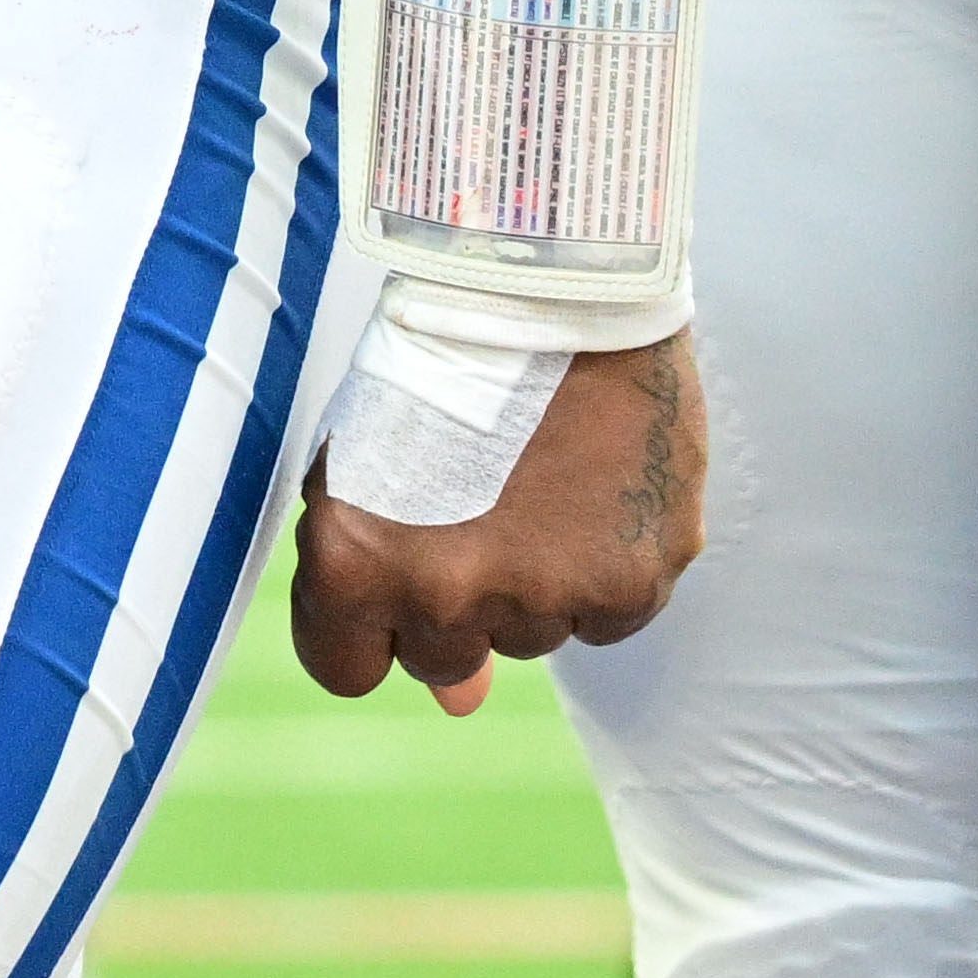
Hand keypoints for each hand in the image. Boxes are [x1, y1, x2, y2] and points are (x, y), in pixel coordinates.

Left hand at [287, 331, 702, 704]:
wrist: (550, 272)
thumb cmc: (442, 359)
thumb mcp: (377, 465)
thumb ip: (390, 592)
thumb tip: (462, 705)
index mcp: (357, 563)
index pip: (346, 668)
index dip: (370, 619)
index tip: (397, 565)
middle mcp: (446, 595)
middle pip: (444, 655)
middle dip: (455, 594)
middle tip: (479, 495)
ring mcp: (544, 596)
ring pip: (538, 632)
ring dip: (537, 574)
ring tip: (542, 471)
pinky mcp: (631, 580)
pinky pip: (614, 613)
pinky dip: (611, 562)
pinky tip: (598, 483)